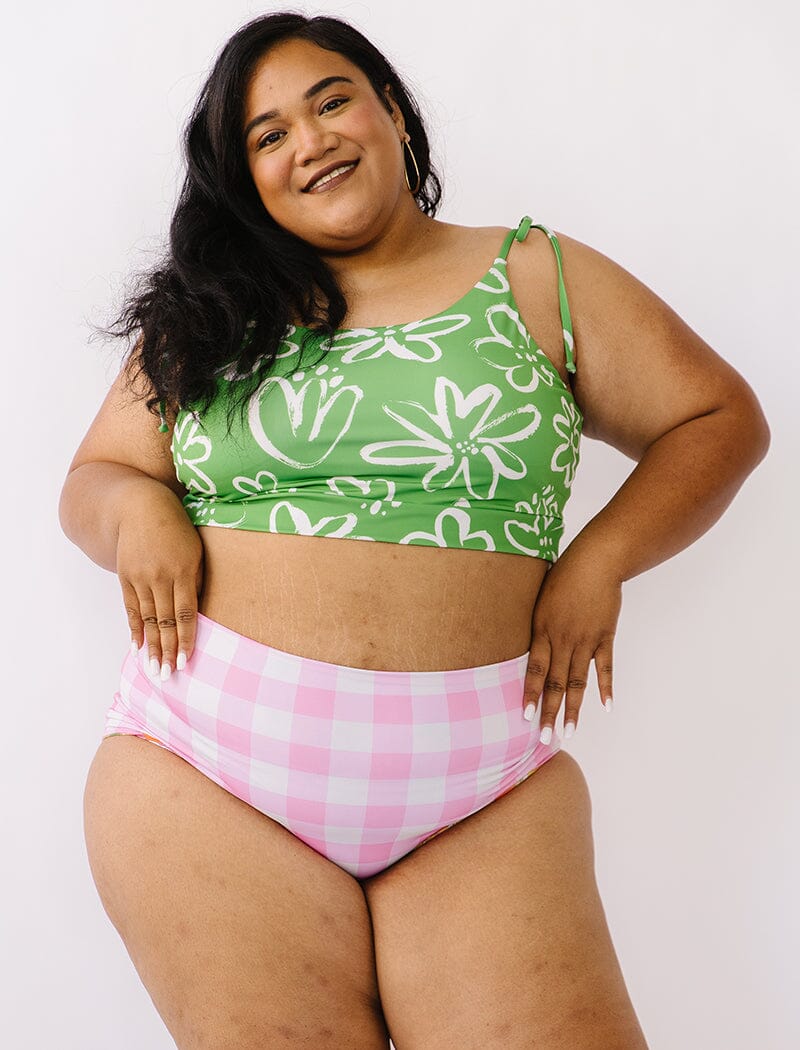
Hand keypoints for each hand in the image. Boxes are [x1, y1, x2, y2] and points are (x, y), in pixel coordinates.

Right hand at [116, 486, 203, 680]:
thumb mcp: (195, 549)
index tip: (186, 661)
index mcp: (183, 570)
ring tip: (153, 669)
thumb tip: (199, 612)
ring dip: (151, 646)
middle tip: (167, 676)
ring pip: (146, 619)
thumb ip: (196, 580)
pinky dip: (134, 628)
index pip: (185, 613)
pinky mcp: (125, 576)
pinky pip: (130, 607)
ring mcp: (140, 577)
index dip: (186, 639)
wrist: (139, 506)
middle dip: (167, 650)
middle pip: (164, 621)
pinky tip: (137, 646)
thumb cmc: (176, 526)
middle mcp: (160, 576)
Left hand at [523, 551, 621, 740]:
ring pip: (577, 681)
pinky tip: (605, 707)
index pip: (534, 670)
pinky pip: (605, 667)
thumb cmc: (563, 574)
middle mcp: (562, 639)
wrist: (595, 561)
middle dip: (549, 712)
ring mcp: (586, 640)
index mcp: (542, 630)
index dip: (531, 695)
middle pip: (555, 683)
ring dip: (573, 708)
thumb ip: (533, 623)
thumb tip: (522, 642)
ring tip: (569, 732)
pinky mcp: (605, 636)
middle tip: (545, 739)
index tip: (526, 718)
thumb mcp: (538, 597)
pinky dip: (605, 687)